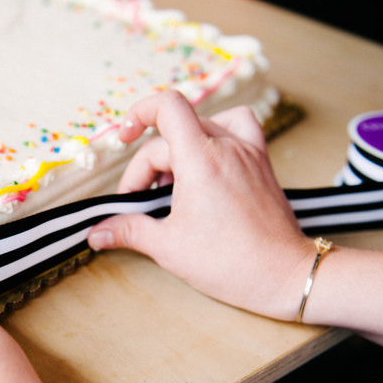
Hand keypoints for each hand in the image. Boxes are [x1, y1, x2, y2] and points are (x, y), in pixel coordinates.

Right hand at [87, 91, 314, 320]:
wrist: (284, 275)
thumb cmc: (232, 263)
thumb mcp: (169, 248)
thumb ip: (129, 232)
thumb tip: (97, 233)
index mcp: (201, 160)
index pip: (167, 107)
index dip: (139, 113)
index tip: (124, 138)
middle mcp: (227, 147)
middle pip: (174, 132)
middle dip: (149, 165)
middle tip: (141, 203)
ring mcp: (249, 152)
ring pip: (204, 127)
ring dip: (181, 147)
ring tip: (174, 182)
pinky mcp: (262, 164)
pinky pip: (238, 129)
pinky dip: (217, 137)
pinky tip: (208, 165)